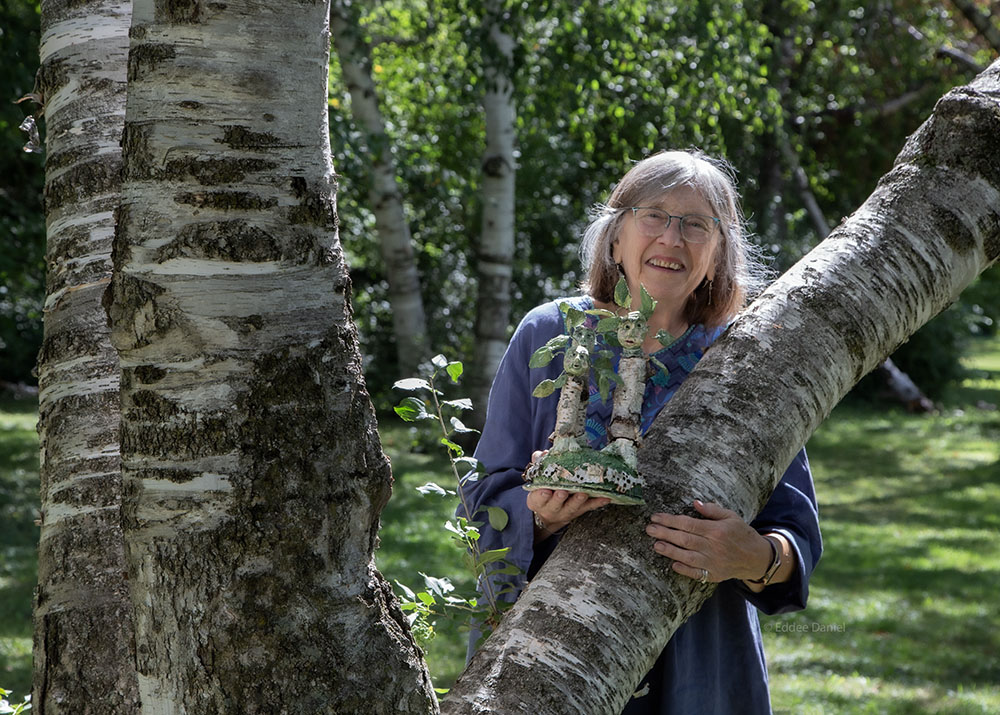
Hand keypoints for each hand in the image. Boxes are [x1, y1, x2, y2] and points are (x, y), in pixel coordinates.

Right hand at [526, 450, 610, 535]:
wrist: (550, 514)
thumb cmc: (544, 490)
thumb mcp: (536, 480)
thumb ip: (538, 465)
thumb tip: (543, 454)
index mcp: (538, 500)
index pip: (538, 499)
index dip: (542, 496)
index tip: (545, 492)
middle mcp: (552, 508)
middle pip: (555, 505)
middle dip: (559, 499)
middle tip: (563, 492)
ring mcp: (566, 511)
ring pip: (573, 507)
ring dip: (578, 500)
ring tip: (583, 493)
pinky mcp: (580, 511)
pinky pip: (589, 507)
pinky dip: (597, 502)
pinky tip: (605, 498)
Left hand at [645, 500, 772, 582]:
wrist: (757, 558)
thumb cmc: (741, 533)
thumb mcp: (731, 516)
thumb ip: (712, 510)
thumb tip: (694, 502)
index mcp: (716, 530)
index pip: (688, 524)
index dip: (670, 520)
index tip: (656, 517)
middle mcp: (713, 547)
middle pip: (685, 540)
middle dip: (665, 534)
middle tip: (649, 529)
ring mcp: (713, 563)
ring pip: (687, 557)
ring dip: (670, 551)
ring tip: (656, 545)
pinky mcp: (714, 575)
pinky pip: (697, 574)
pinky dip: (684, 569)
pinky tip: (672, 564)